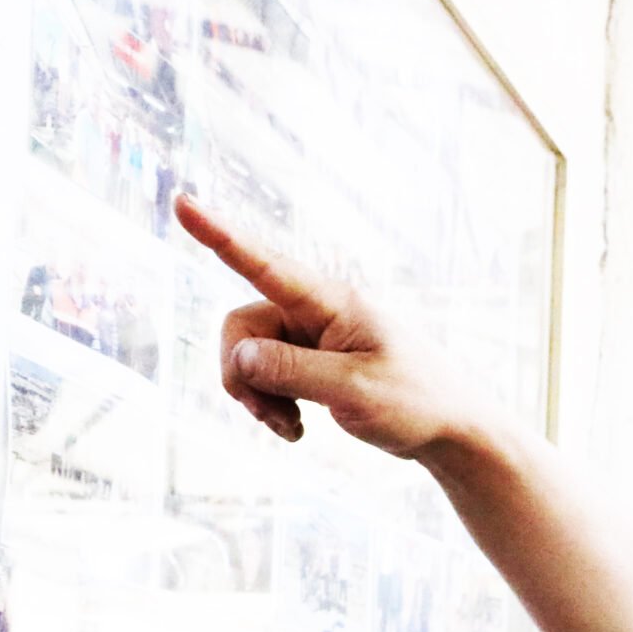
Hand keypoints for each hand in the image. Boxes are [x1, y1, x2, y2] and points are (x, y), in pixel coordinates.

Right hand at [173, 193, 487, 457]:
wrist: (450, 428)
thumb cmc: (415, 402)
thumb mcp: (355, 391)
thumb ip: (293, 372)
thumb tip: (240, 357)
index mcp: (333, 302)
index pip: (264, 263)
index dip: (219, 234)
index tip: (182, 202)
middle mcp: (316, 309)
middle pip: (241, 328)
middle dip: (241, 375)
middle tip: (269, 417)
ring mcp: (311, 334)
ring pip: (248, 356)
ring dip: (257, 396)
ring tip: (290, 429)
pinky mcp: (310, 359)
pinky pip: (264, 374)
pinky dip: (270, 404)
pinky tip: (296, 429)